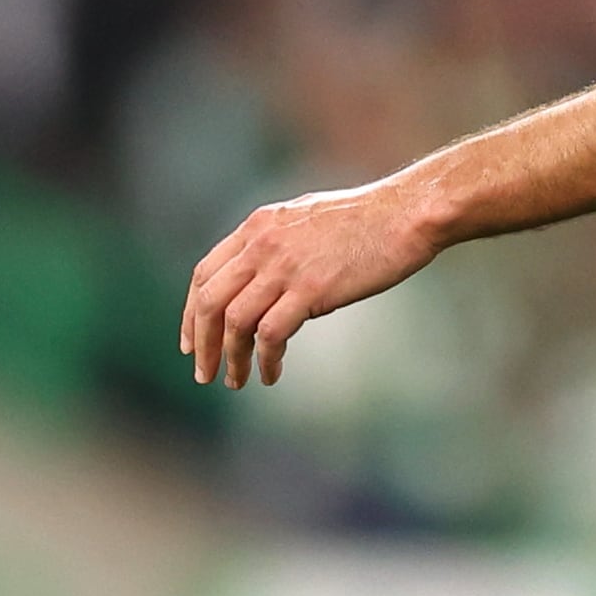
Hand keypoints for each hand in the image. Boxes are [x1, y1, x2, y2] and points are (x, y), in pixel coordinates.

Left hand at [181, 179, 443, 388]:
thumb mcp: (303, 219)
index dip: (191, 312)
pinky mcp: (311, 288)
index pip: (204, 273)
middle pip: (209, 300)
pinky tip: (270, 374)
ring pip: (235, 321)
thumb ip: (274, 244)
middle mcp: (262, 243)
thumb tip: (260, 280)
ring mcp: (285, 266)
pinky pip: (271, 334)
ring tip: (236, 381)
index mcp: (257, 226)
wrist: (406, 213)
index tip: (190, 341)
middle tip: (204, 372)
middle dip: (200, 342)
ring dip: (230, 358)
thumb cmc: (365, 219)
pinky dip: (265, 360)